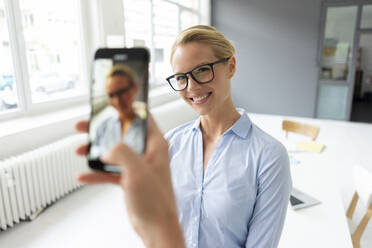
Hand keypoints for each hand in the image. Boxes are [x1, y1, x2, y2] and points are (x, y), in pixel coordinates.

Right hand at [75, 115, 184, 247]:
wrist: (156, 227)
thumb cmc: (155, 200)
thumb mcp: (137, 170)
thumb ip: (121, 152)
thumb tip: (107, 149)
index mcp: (155, 145)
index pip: (142, 119)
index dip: (126, 110)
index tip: (109, 106)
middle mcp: (147, 153)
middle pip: (122, 134)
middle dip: (102, 130)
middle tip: (85, 126)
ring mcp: (138, 167)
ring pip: (114, 152)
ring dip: (96, 151)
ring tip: (79, 150)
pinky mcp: (130, 180)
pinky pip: (110, 172)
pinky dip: (97, 173)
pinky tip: (83, 175)